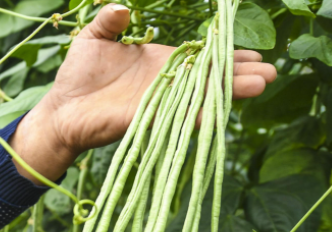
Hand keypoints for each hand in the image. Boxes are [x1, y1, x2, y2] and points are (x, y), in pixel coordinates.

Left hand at [9, 3, 277, 182]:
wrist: (60, 109)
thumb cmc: (77, 75)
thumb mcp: (93, 38)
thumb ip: (110, 22)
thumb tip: (122, 7)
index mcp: (160, 62)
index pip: (201, 57)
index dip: (226, 54)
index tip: (255, 53)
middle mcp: (166, 83)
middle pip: (210, 77)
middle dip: (239, 74)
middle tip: (271, 72)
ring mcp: (159, 103)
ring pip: (201, 96)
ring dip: (230, 91)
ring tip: (262, 84)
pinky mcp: (148, 120)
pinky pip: (178, 117)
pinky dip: (198, 114)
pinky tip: (219, 111)